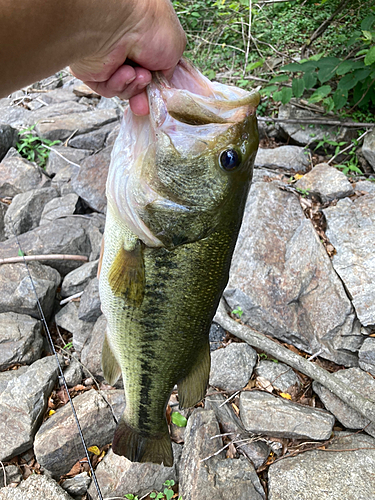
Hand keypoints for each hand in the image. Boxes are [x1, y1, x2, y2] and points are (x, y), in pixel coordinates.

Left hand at [70, 0, 185, 114]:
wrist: (117, 22)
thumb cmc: (149, 25)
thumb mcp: (176, 46)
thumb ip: (171, 67)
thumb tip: (160, 81)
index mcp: (146, 36)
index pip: (154, 67)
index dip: (158, 82)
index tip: (162, 91)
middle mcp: (127, 47)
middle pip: (140, 82)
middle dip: (146, 88)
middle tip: (148, 83)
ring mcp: (111, 59)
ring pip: (126, 88)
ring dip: (135, 85)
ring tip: (136, 73)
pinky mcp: (94, 71)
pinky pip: (110, 89)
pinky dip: (120, 84)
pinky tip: (123, 72)